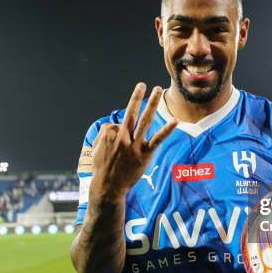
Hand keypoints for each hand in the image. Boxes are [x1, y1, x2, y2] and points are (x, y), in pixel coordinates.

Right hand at [90, 83, 176, 200]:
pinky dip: (166, 130)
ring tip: (157, 90)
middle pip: (131, 112)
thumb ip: (104, 135)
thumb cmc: (101, 169)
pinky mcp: (144, 154)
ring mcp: (134, 145)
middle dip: (137, 97)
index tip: (118, 145)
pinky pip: (157, 139)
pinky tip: (175, 121)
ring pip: (145, 120)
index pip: (118, 123)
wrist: (107, 188)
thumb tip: (113, 127)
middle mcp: (123, 137)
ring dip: (152, 103)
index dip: (119, 132)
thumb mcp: (96, 149)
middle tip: (143, 85)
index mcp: (110, 135)